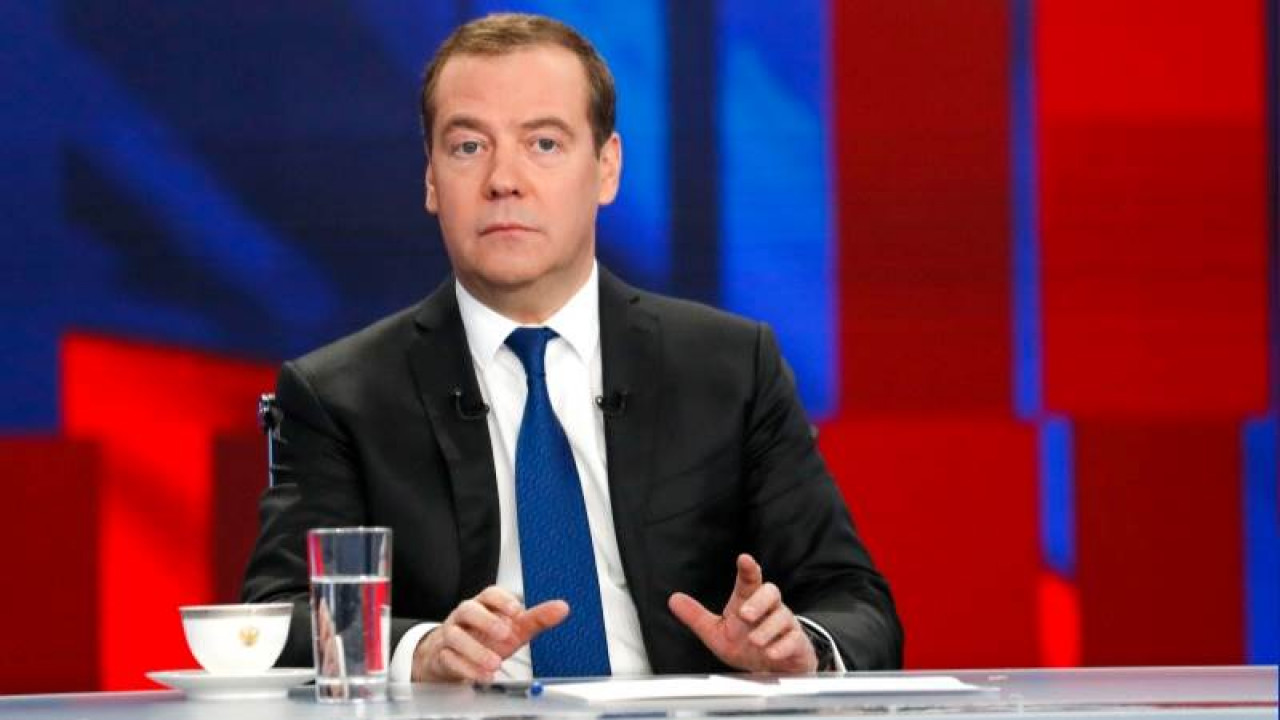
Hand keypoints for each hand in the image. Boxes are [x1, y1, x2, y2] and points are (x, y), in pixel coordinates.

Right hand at [411, 586, 568, 682]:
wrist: (455, 655)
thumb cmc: (487, 637)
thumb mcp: (514, 628)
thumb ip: (537, 618)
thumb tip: (562, 608)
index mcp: (484, 605)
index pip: (490, 594)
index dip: (502, 601)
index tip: (517, 611)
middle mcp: (465, 616)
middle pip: (469, 610)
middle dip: (487, 621)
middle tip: (505, 634)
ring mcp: (451, 635)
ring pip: (457, 636)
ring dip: (476, 650)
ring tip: (495, 663)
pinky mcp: (442, 655)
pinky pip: (449, 659)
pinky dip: (466, 668)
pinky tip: (482, 675)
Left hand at [668, 553, 817, 673]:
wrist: (771, 670)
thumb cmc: (745, 646)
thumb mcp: (716, 633)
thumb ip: (696, 617)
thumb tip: (674, 600)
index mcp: (749, 602)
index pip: (750, 581)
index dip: (748, 569)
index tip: (744, 559)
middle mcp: (769, 609)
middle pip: (771, 591)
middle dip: (759, 601)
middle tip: (744, 614)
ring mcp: (784, 625)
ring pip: (783, 616)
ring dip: (767, 628)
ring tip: (755, 640)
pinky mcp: (796, 644)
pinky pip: (794, 640)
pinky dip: (783, 646)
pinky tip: (772, 653)